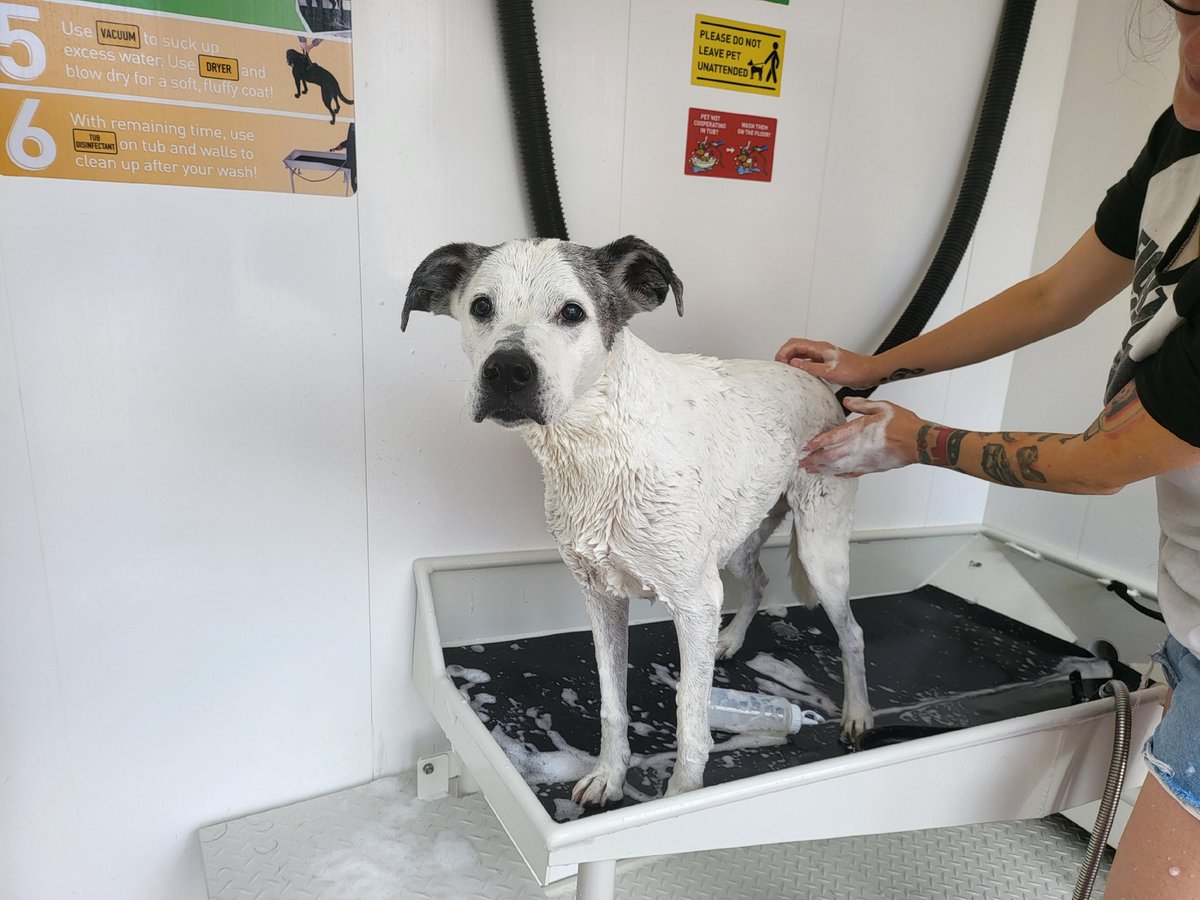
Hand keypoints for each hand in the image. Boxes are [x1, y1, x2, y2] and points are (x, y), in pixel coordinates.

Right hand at [774, 338, 879, 388]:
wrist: (869, 373)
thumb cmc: (855, 371)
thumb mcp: (830, 372)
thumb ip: (810, 367)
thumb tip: (793, 363)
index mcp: (820, 348)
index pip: (794, 344)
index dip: (783, 351)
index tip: (779, 363)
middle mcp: (820, 350)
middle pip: (795, 346)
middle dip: (784, 354)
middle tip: (779, 366)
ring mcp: (822, 356)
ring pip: (801, 353)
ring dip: (791, 359)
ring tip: (786, 370)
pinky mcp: (825, 363)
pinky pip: (808, 361)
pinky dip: (800, 365)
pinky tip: (799, 374)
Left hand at [798, 397, 920, 476]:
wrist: (918, 442)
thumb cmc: (902, 424)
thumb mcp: (882, 407)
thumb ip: (862, 404)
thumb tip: (846, 400)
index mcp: (858, 431)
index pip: (831, 438)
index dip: (817, 443)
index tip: (805, 446)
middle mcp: (857, 448)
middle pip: (829, 456)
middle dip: (813, 459)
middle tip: (800, 462)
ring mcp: (863, 460)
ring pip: (836, 467)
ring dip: (821, 469)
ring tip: (809, 470)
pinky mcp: (870, 468)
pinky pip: (850, 473)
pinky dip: (838, 474)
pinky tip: (831, 474)